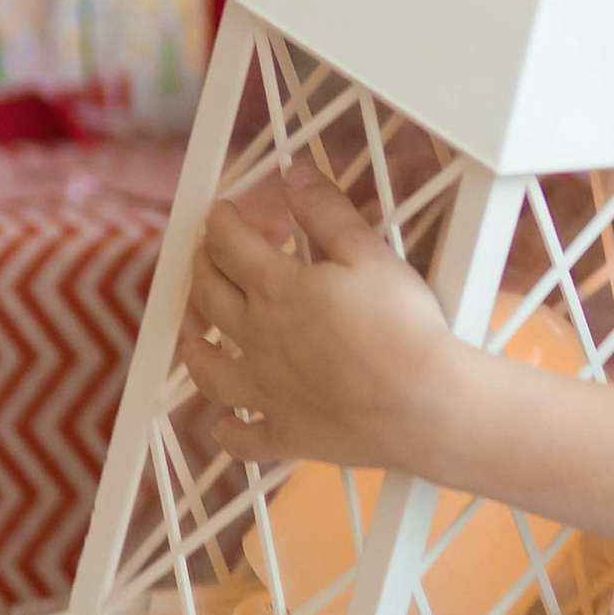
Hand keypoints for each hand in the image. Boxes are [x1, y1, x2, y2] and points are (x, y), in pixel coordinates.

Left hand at [176, 165, 458, 472]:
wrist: (422, 404)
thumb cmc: (401, 326)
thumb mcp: (368, 252)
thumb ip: (327, 212)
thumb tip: (292, 175)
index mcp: (277, 289)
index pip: (232, 245)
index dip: (220, 223)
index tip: (219, 211)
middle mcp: (259, 340)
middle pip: (212, 299)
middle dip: (202, 270)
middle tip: (204, 257)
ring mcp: (268, 392)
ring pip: (212, 373)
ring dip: (197, 354)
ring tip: (191, 343)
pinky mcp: (288, 434)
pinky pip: (245, 439)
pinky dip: (229, 434)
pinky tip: (224, 428)